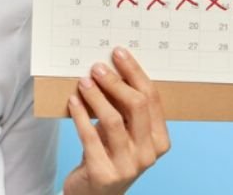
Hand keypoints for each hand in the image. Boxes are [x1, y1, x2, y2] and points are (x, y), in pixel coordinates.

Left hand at [63, 47, 170, 194]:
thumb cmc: (110, 153)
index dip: (135, 73)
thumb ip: (124, 107)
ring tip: (83, 81)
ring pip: (113, 121)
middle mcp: (148, 154)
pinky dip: (80, 115)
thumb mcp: (124, 131)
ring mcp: (128, 166)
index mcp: (159, 140)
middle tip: (97, 67)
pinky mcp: (103, 173)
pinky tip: (73, 101)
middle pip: (136, 107)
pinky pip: (90, 137)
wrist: (95, 194)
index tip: (118, 53)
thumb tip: (111, 66)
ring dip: (96, 96)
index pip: (151, 99)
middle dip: (115, 81)